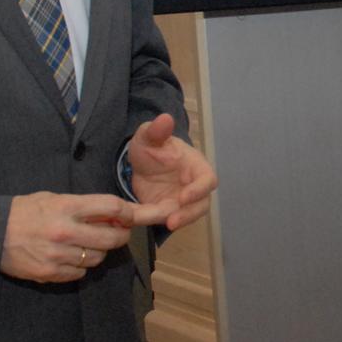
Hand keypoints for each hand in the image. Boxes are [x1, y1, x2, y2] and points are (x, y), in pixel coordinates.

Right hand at [1, 192, 141, 282]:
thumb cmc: (24, 212)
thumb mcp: (53, 199)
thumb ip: (83, 206)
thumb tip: (116, 213)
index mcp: (66, 207)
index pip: (111, 206)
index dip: (128, 212)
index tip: (132, 215)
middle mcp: (65, 231)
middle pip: (112, 238)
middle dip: (121, 235)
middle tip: (119, 232)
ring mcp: (58, 255)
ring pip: (98, 258)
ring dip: (99, 251)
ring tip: (87, 244)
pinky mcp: (50, 273)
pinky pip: (80, 273)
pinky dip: (80, 266)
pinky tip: (69, 258)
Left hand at [126, 113, 218, 232]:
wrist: (141, 164)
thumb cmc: (153, 148)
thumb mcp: (148, 137)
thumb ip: (156, 130)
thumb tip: (165, 118)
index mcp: (197, 167)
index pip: (207, 180)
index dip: (199, 190)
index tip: (183, 197)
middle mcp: (194, 188)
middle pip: (200, 205)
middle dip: (187, 215)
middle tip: (171, 221)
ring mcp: (182, 203)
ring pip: (185, 217)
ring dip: (171, 223)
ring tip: (153, 224)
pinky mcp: (168, 212)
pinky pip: (163, 219)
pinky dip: (150, 222)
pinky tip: (134, 220)